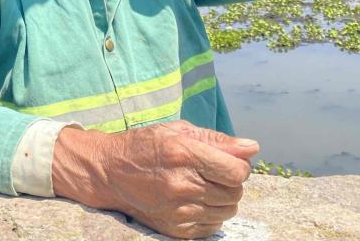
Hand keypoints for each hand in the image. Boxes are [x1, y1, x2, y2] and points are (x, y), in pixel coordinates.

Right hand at [52, 120, 258, 238]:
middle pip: (235, 192)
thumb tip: (251, 148)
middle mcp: (182, 184)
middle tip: (211, 172)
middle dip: (230, 181)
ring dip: (222, 198)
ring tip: (202, 186)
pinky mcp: (176, 229)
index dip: (239, 165)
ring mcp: (179, 210)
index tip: (228, 161)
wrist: (108, 173)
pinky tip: (193, 200)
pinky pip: (213, 226)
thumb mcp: (175, 130)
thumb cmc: (142, 146)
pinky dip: (210, 213)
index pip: (237, 170)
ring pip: (227, 210)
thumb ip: (216, 139)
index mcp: (182, 153)